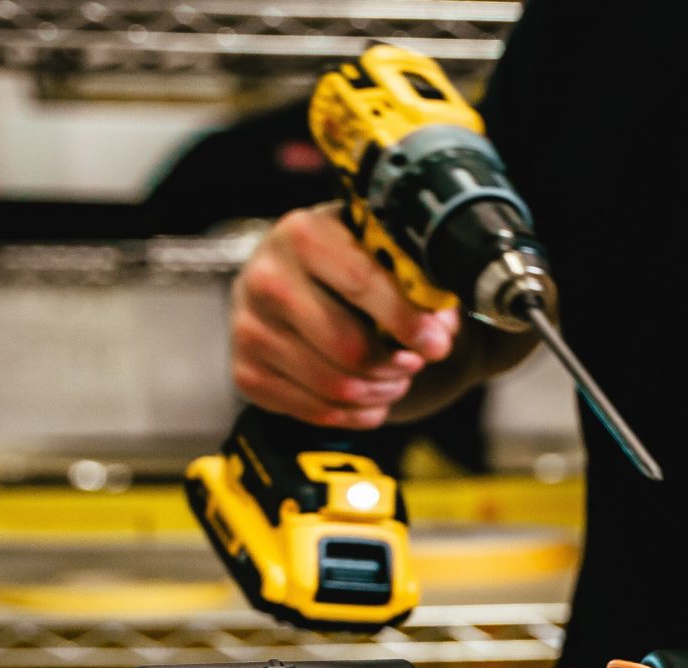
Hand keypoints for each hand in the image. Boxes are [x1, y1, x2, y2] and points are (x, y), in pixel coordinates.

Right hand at [230, 204, 460, 427]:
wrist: (292, 278)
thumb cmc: (348, 264)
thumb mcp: (382, 254)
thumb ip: (418, 283)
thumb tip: (441, 331)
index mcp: (303, 234)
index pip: (361, 284)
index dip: (407, 322)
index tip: (437, 345)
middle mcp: (265, 277)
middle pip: (348, 348)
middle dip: (394, 364)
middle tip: (415, 363)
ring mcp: (249, 327)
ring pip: (334, 386)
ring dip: (380, 391)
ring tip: (395, 378)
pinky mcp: (246, 372)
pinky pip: (316, 412)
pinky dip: (355, 414)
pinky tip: (370, 398)